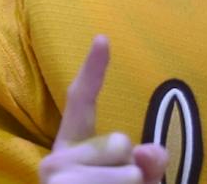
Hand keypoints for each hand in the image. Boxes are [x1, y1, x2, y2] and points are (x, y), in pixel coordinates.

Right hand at [38, 37, 165, 182]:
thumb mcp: (131, 182)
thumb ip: (145, 164)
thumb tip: (150, 150)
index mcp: (71, 148)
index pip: (81, 102)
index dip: (93, 70)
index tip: (103, 38)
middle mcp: (56, 157)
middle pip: (119, 141)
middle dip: (134, 170)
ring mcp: (56, 172)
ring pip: (129, 171)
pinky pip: (125, 183)